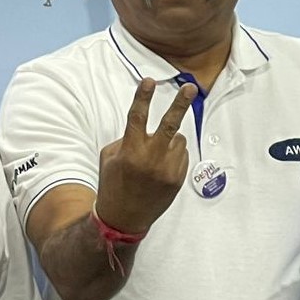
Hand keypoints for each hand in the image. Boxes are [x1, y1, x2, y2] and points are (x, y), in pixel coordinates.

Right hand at [94, 78, 197, 234]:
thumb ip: (126, 139)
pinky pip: (181, 155)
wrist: (124, 218)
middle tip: (190, 88)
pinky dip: (173, 155)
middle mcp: (150, 158)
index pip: (137, 117)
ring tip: (155, 157)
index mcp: (130, 151)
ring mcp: (167, 169)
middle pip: (170, 124)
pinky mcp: (177, 179)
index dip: (143, 97)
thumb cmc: (112, 184)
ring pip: (178, 139)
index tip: (149, 81)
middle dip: (181, 104)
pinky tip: (160, 169)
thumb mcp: (109, 158)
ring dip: (170, 140)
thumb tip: (146, 129)